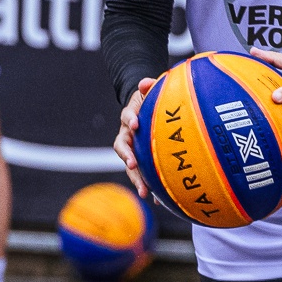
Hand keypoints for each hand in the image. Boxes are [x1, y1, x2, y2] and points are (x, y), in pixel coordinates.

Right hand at [114, 78, 159, 196]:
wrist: (145, 111)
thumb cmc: (149, 101)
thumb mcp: (148, 92)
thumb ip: (147, 86)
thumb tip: (145, 82)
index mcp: (129, 118)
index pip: (126, 118)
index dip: (130, 120)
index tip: (135, 124)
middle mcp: (127, 135)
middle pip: (122, 148)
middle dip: (128, 157)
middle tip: (133, 165)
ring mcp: (132, 149)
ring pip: (131, 166)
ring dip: (137, 179)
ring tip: (145, 193)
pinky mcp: (140, 161)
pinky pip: (143, 174)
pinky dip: (150, 186)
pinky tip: (159, 199)